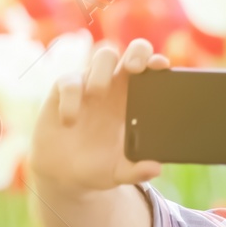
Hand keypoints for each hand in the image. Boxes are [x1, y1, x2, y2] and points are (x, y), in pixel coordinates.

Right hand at [31, 39, 168, 197]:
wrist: (63, 174)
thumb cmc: (98, 167)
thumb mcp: (119, 172)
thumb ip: (136, 170)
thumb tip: (155, 168)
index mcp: (138, 102)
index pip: (153, 74)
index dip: (158, 64)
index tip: (162, 66)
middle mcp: (117, 87)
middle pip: (132, 53)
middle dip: (137, 53)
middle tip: (134, 68)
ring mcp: (91, 85)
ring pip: (103, 56)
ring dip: (102, 70)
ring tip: (97, 93)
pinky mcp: (64, 90)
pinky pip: (69, 81)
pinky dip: (71, 97)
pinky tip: (70, 120)